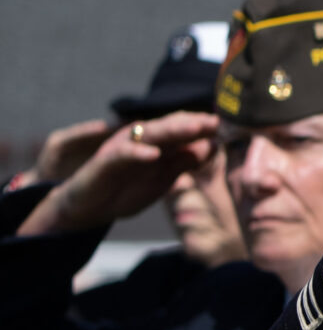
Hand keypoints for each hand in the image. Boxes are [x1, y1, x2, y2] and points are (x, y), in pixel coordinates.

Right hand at [18, 113, 221, 236]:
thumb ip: (182, 163)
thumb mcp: (161, 179)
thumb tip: (211, 146)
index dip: (203, 129)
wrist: (87, 209)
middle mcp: (139, 141)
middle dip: (193, 124)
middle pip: (170, 128)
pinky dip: (138, 153)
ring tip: (195, 128)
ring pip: (149, 135)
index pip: (182, 132)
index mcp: (155, 145)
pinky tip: (154, 154)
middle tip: (217, 121)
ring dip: (173, 131)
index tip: (228, 127)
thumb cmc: (125, 191)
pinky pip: (122, 155)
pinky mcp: (104, 162)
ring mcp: (121, 149)